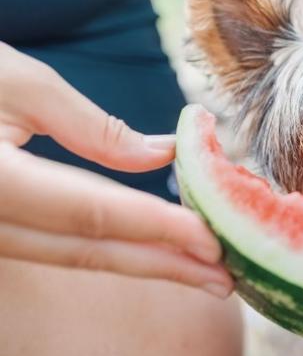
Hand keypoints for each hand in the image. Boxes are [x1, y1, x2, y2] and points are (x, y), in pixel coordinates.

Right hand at [0, 42, 232, 297]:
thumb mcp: (16, 80)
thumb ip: (91, 127)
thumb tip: (160, 155)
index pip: (91, 214)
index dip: (157, 230)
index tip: (213, 241)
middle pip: (90, 250)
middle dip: (163, 264)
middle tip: (227, 276)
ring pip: (76, 255)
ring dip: (143, 262)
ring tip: (203, 269)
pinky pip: (58, 245)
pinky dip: (111, 247)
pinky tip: (151, 248)